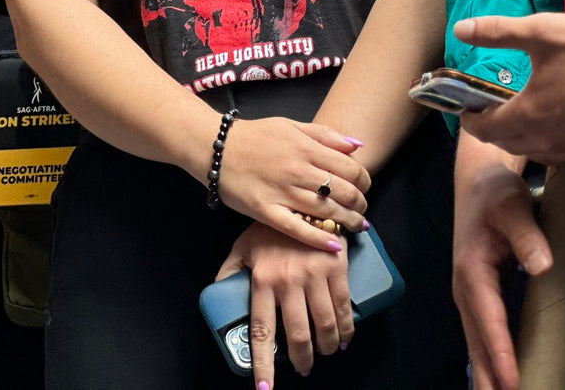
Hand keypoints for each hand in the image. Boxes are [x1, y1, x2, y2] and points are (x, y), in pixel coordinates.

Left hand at [215, 222, 351, 388]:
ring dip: (325, 348)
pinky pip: (343, 308)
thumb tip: (218, 293)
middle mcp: (288, 281)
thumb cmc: (271, 226)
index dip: (263, 365)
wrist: (305, 195)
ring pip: (323, 326)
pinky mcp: (337, 267)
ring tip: (324, 353)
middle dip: (302, 360)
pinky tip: (343, 339)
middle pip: (297, 336)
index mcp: (262, 279)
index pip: (261, 332)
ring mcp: (314, 274)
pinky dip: (346, 330)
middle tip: (303, 368)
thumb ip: (230, 271)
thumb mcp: (244, 246)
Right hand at [218, 116, 370, 251]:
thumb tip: (358, 144)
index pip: (350, 167)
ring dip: (348, 222)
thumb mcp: (291, 125)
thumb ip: (325, 134)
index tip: (365, 187)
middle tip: (362, 210)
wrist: (217, 147)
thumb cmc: (256, 135)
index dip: (364, 180)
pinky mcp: (266, 212)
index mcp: (306, 147)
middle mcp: (298, 170)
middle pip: (343, 191)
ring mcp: (282, 192)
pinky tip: (334, 246)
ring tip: (357, 227)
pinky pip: (297, 229)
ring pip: (326, 211)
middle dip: (360, 203)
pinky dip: (318, 239)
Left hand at [452, 13, 564, 216]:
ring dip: (529, 146)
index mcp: (529, 113)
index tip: (467, 111)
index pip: (487, 128)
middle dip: (496, 131)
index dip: (472, 121)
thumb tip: (460, 29)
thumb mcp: (540, 31)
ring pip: (543, 157)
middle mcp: (550, 140)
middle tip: (492, 114)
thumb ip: (497, 32)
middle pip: (511, 144)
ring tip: (526, 130)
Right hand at [454, 135, 550, 389]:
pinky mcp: (478, 295)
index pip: (489, 318)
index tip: (512, 382)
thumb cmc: (496, 191)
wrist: (478, 180)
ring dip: (486, 374)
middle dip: (488, 377)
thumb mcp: (512, 202)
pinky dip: (489, 359)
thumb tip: (543, 265)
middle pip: (477, 340)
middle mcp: (466, 288)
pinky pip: (483, 334)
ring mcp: (470, 294)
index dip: (501, 351)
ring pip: (477, 341)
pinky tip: (498, 379)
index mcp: (473, 269)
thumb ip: (527, 233)